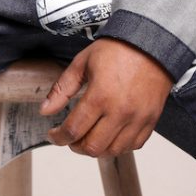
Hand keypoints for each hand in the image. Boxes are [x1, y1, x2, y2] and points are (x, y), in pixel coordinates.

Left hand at [41, 37, 172, 157]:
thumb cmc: (117, 49)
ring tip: (88, 136)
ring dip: (96, 149)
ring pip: (112, 151)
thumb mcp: (82, 62)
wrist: (150, 43)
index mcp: (100, 95)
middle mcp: (120, 111)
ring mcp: (137, 119)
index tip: (53, 135)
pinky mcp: (150, 121)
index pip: (73, 130)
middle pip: (92, 147)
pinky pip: (133, 146)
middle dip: (75, 146)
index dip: (58, 137)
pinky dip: (118, 146)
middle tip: (70, 137)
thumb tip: (44, 110)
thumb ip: (62, 88)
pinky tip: (109, 135)